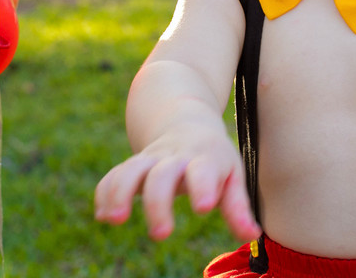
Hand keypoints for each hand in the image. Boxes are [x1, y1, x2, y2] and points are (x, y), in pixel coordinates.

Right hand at [94, 127, 260, 242]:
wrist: (187, 121)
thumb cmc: (214, 157)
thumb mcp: (231, 174)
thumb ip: (238, 206)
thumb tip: (252, 235)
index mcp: (205, 158)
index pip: (204, 170)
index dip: (204, 186)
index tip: (204, 207)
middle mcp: (176, 156)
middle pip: (163, 175)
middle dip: (159, 203)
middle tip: (161, 234)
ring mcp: (152, 158)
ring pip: (132, 170)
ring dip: (121, 193)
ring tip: (116, 219)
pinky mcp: (134, 164)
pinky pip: (114, 174)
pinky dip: (106, 192)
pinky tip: (103, 216)